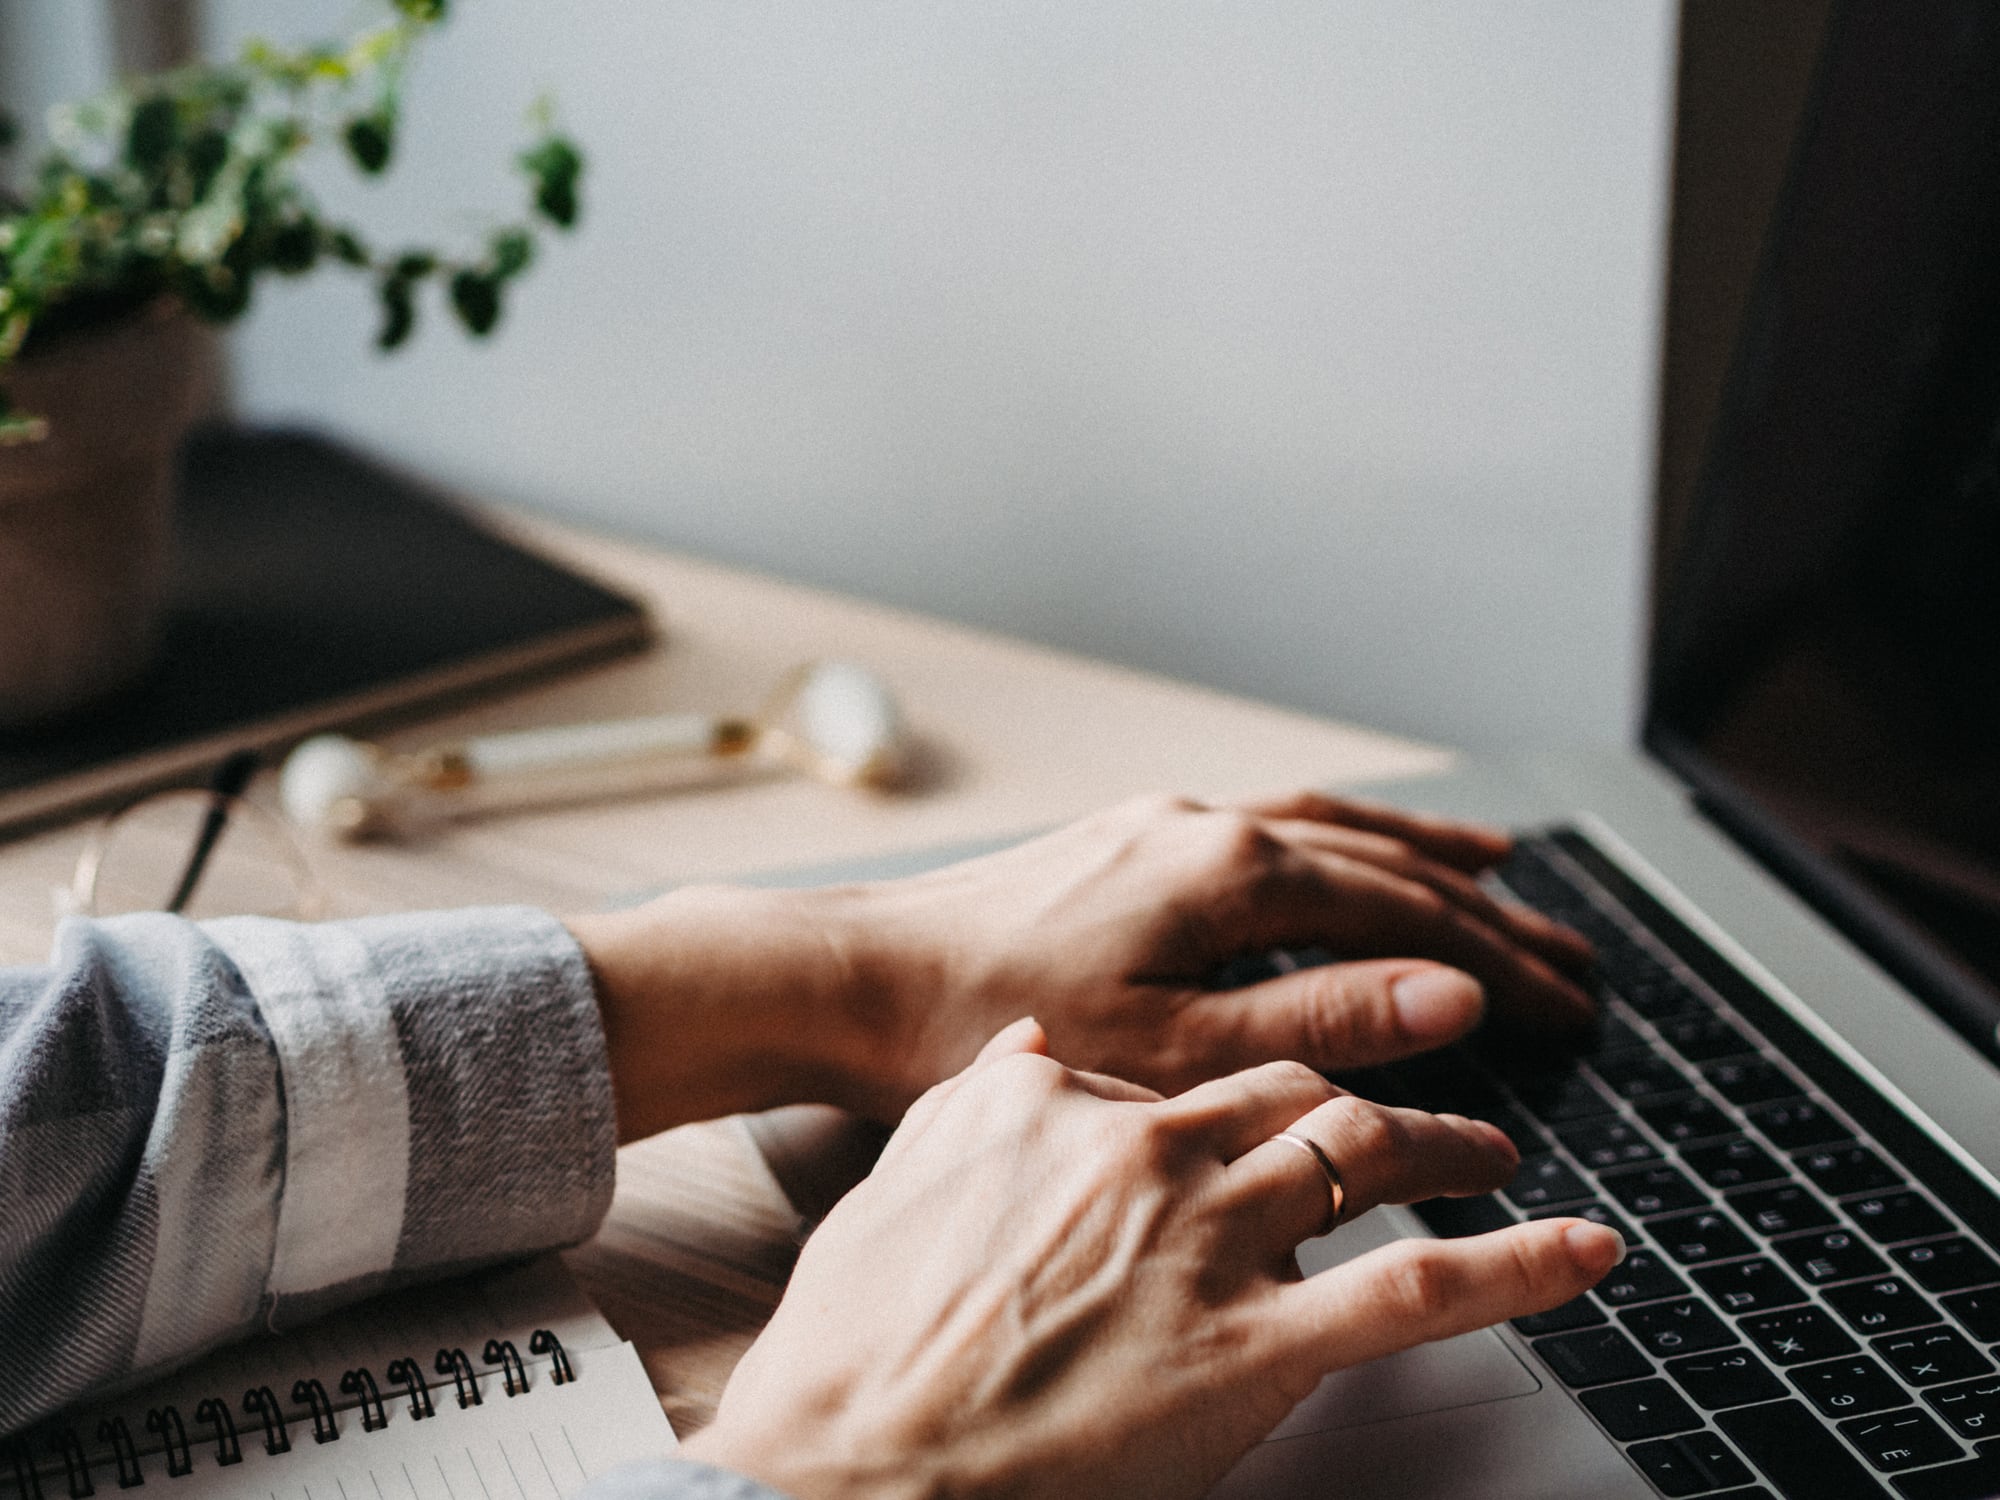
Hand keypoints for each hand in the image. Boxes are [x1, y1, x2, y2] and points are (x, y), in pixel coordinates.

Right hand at [683, 1020, 1623, 1499]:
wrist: (851, 1461)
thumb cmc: (861, 1343)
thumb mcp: (903, 1180)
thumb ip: (984, 1103)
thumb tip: (1032, 1049)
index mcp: (1065, 1106)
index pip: (1189, 1077)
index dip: (1242, 1103)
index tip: (1268, 1119)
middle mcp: (1152, 1149)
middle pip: (1295, 1092)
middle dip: (1367, 1095)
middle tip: (1413, 1116)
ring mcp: (1212, 1241)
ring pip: (1367, 1153)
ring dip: (1453, 1146)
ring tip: (1496, 1153)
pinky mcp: (1260, 1347)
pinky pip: (1417, 1289)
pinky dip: (1517, 1263)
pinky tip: (1582, 1248)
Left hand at [830, 791, 1592, 1114]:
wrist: (863, 978)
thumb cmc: (995, 1022)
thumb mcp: (1172, 1047)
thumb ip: (1319, 1017)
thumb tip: (1451, 996)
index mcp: (1231, 872)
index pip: (1408, 913)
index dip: (1500, 964)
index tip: (1571, 1006)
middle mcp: (1207, 825)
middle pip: (1384, 863)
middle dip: (1486, 913)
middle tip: (1571, 959)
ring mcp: (1165, 822)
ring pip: (1330, 829)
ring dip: (1420, 856)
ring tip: (1498, 872)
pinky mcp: (1129, 838)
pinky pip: (1267, 824)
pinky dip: (1335, 839)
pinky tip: (1342, 854)